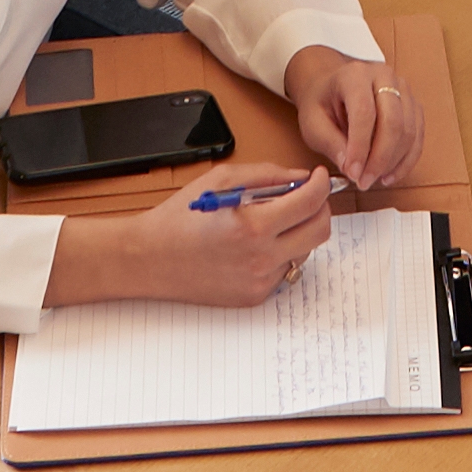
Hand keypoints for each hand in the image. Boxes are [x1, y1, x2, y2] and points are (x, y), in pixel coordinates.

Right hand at [60, 159, 332, 309]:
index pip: (310, 203)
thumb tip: (301, 178)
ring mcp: (260, 281)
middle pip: (319, 231)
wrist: (150, 259)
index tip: (319, 177)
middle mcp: (261, 258)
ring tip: (270, 222)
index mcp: (253, 225)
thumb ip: (266, 175)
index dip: (321, 185)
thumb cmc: (180, 217)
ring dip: (298, 231)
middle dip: (320, 208)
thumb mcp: (221, 180)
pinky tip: (253, 245)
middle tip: (307, 198)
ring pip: (305, 251)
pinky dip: (278, 253)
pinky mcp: (255, 296)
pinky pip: (284, 269)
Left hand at [285, 44, 424, 190]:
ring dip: (394, 161)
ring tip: (373, 179)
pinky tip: (390, 174)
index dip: (360, 146)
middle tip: (364, 181)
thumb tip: (351, 167)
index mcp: (355, 75)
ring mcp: (402, 89)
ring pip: (409, 130)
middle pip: (393, 121)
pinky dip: (406, 159)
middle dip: (380, 158)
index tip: (353, 173)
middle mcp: (384, 76)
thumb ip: (330, 143)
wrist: (333, 86)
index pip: (364, 112)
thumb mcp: (312, 123)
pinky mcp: (412, 104)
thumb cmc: (321, 102)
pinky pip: (418, 134)